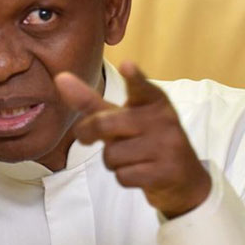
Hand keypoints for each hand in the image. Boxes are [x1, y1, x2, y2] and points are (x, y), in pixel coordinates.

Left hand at [54, 61, 210, 218]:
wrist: (185, 178)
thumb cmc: (145, 140)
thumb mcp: (122, 118)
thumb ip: (91, 101)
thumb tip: (60, 78)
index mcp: (152, 100)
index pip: (141, 87)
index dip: (134, 77)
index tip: (127, 66)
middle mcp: (162, 119)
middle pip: (105, 124)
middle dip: (88, 133)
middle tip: (87, 137)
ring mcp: (167, 146)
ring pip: (112, 155)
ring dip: (113, 162)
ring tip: (132, 158)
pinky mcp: (166, 172)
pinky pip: (123, 176)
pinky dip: (125, 177)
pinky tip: (141, 172)